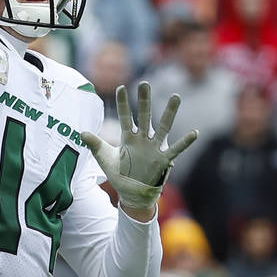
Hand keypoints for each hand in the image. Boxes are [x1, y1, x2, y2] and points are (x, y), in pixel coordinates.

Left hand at [81, 82, 197, 212]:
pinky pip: (176, 149)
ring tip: (176, 96)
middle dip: (144, 101)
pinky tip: (194, 133)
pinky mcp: (163, 160)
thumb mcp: (104, 158)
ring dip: (169, 113)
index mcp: (128, 138)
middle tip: (145, 83)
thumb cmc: (120, 174)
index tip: (121, 87)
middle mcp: (142, 139)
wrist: (132, 193)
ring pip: (163, 127)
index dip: (123, 103)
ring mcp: (154, 148)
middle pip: (144, 116)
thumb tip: (82, 132)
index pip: (125, 117)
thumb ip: (95, 144)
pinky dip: (185, 142)